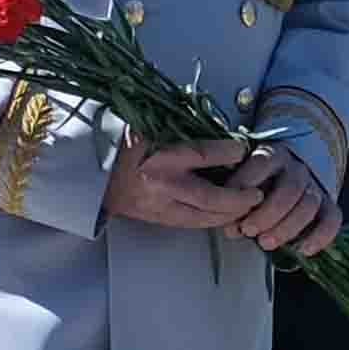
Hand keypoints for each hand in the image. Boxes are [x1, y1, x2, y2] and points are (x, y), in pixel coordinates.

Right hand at [103, 137, 271, 232]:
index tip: (242, 148)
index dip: (227, 152)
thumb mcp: (147, 126)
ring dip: (231, 214)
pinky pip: (193, 224)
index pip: (202, 154)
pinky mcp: (159, 218)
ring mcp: (160, 205)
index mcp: (157, 154)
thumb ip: (179, 127)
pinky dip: (213, 220)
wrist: (92, 175)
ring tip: (248, 206)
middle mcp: (161, 183)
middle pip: (210, 197)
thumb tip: (215, 125)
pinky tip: (226, 215)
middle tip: (257, 193)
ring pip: (205, 217)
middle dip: (239, 197)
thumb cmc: (121, 145)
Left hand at [220, 145, 340, 258]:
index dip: (245, 185)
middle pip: (289, 189)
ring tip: (265, 243)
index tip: (230, 208)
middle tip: (248, 230)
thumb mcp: (243, 181)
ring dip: (287, 227)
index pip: (261, 164)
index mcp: (272, 156)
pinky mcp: (329, 205)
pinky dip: (320, 236)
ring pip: (309, 205)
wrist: (286, 177)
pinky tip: (303, 250)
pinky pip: (332, 219)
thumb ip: (236, 201)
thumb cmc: (256, 183)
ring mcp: (315, 186)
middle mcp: (297, 169)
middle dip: (267, 213)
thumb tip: (230, 228)